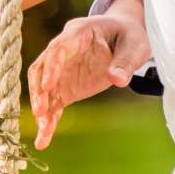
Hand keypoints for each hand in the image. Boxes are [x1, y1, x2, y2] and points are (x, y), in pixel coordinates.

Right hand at [26, 9, 151, 148]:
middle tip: (41, 112)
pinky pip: (54, 104)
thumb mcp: (135, 44)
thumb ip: (125, 61)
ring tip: (44, 130)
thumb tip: (118, 80)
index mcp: (78, 33)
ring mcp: (61, 70)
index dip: (52, 67)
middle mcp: (63, 50)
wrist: (125, 37)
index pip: (59, 49)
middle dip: (39, 91)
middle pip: (41, 69)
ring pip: (43, 89)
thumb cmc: (129, 35)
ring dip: (42, 108)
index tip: (48, 85)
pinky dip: (49, 120)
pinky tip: (44, 140)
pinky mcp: (65, 87)